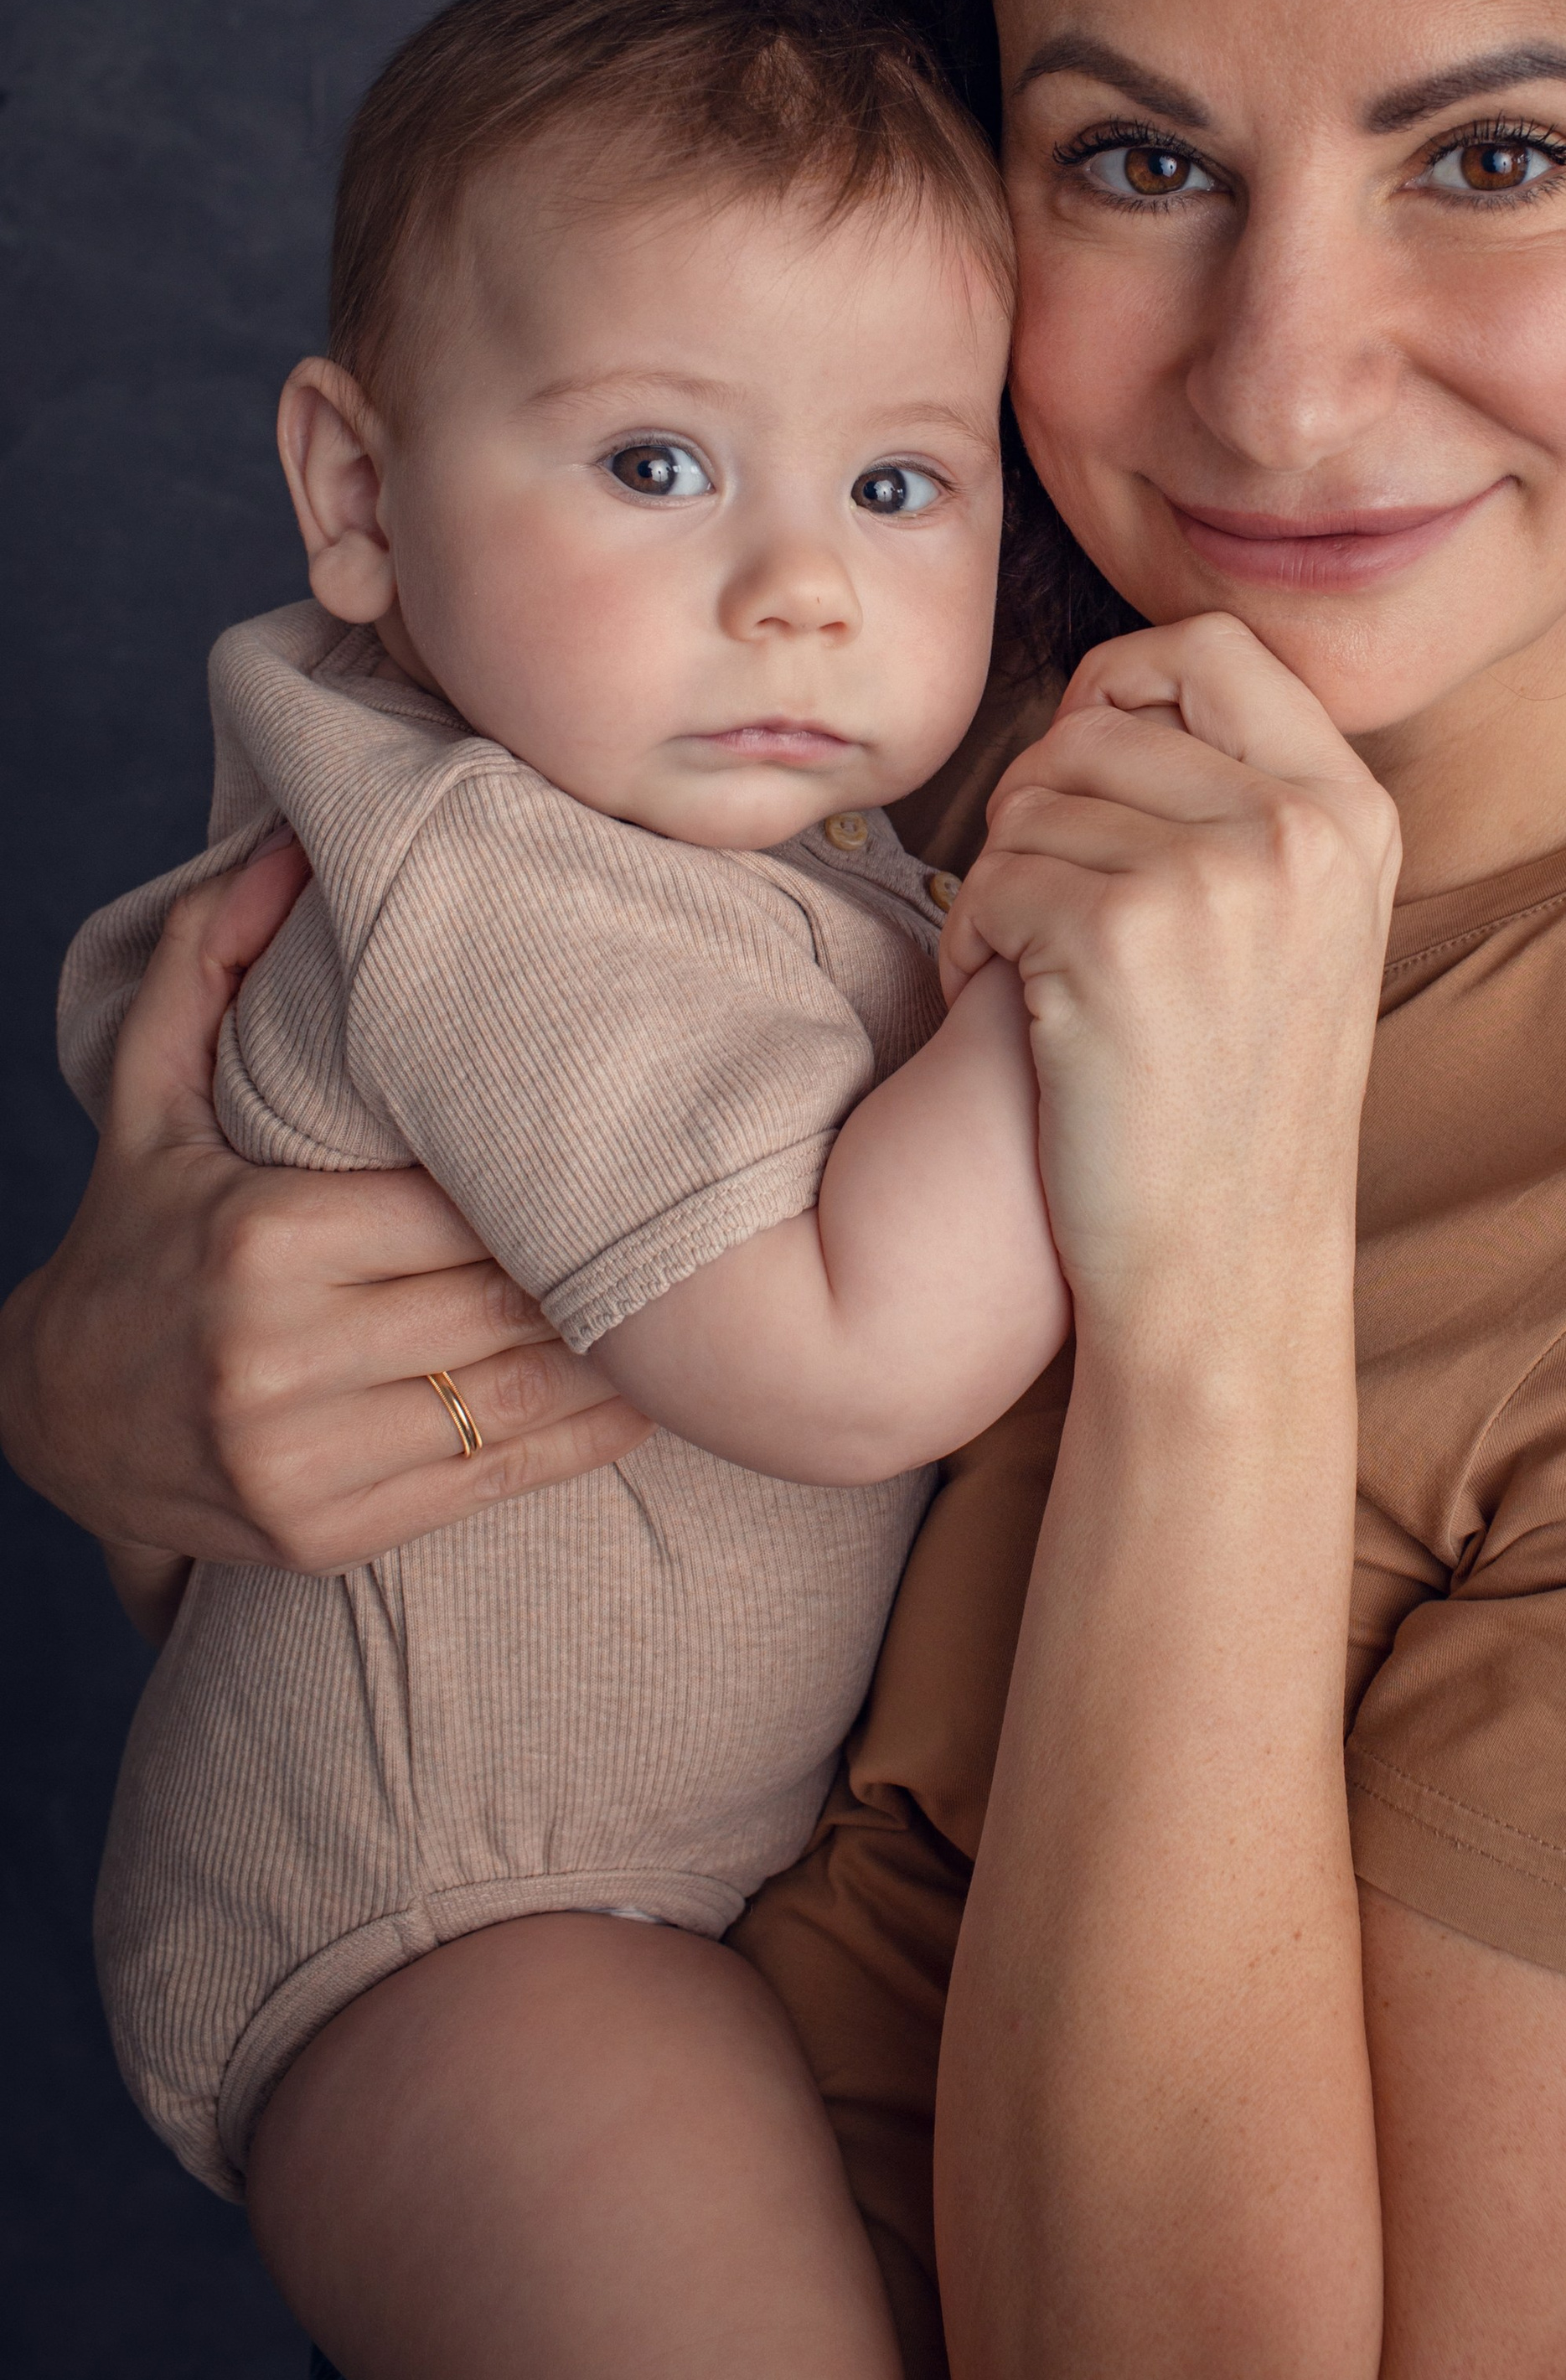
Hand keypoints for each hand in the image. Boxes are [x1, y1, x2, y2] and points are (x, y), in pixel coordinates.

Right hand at [1, 843, 648, 1578]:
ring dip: (612, 1349)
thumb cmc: (134, 1229)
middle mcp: (278, 1356)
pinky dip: (583, 1437)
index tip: (618, 1142)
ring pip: (516, 1392)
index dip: (547, 1178)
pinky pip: (494, 1482)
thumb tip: (292, 844)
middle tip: (682, 1211)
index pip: (464, 1202)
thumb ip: (209, 955)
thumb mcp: (146, 1088)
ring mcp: (300, 1459)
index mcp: (259, 1238)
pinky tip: (643, 1394)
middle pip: (503, 1296)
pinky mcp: (325, 1536)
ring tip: (688, 1297)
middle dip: (590, 1257)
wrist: (45, 1415)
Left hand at [940, 613, 1398, 1337]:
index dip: (1120, 688)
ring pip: (1028, 800)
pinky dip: (967, 944)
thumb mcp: (1300, 927)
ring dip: (996, 883)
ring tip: (1033, 973)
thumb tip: (1106, 690)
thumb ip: (1240, 801)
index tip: (1090, 777)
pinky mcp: (1113, 937)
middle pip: (1095, 720)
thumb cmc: (1234, 1106)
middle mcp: (1297, 827)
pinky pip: (985, 878)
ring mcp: (1210, 878)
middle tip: (1040, 901)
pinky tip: (1007, 1012)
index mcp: (1353, 812)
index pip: (1211, 646)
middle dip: (1036, 803)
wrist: (1227, 1273)